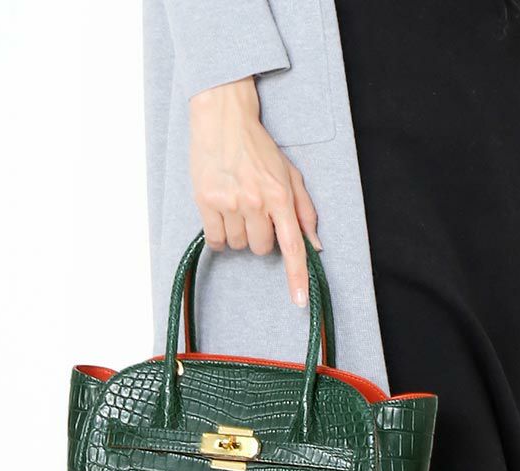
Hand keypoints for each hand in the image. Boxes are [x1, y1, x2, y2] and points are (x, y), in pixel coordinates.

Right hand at [189, 76, 321, 306]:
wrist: (223, 119)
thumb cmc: (259, 148)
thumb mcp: (290, 175)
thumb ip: (304, 212)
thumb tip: (314, 246)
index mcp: (280, 195)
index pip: (292, 245)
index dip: (297, 276)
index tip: (300, 301)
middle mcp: (255, 201)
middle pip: (261, 249)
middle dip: (261, 237)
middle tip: (256, 212)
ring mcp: (229, 202)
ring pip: (239, 246)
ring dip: (240, 234)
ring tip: (237, 205)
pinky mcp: (206, 201)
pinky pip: (217, 241)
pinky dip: (221, 236)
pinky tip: (222, 214)